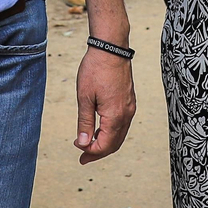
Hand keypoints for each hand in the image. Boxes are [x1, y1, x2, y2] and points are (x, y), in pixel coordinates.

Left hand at [75, 47, 135, 163]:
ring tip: (89, 147)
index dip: (90, 151)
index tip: (77, 149)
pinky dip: (111, 132)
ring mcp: (130, 107)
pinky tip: (100, 130)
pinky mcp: (129, 100)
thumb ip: (85, 122)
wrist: (111, 48)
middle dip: (98, 153)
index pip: (105, 145)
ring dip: (105, 143)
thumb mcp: (84, 97)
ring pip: (120, 134)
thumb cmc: (95, 70)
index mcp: (115, 116)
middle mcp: (126, 114)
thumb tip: (83, 144)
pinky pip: (122, 124)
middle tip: (82, 159)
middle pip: (114, 143)